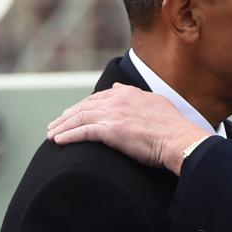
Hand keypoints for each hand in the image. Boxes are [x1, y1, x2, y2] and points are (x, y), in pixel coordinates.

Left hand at [46, 84, 208, 174]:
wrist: (180, 140)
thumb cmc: (174, 129)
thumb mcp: (157, 104)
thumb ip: (138, 96)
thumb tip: (121, 90)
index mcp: (129, 94)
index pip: (100, 97)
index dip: (84, 105)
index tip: (74, 112)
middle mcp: (118, 100)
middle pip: (84, 106)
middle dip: (68, 115)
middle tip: (56, 124)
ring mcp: (113, 115)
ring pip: (79, 118)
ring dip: (62, 126)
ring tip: (51, 134)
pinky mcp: (109, 131)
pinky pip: (82, 132)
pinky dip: (67, 136)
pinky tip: (58, 141)